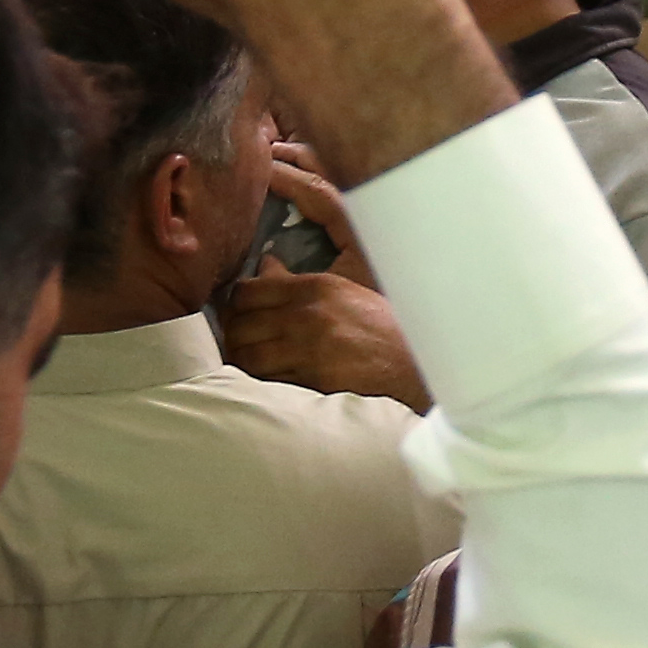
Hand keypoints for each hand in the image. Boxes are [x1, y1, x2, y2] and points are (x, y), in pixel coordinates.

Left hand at [218, 266, 426, 406]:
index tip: (239, 313)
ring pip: (246, 355)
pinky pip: (266, 381)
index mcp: (315, 287)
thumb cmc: (381, 328)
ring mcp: (308, 350)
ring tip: (248, 362)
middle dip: (233, 334)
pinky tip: (265, 380)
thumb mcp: (344, 291)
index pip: (248, 291)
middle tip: (239, 341)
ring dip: (242, 360)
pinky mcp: (311, 381)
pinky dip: (258, 382)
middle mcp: (307, 316)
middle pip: (239, 323)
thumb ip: (300, 281)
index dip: (235, 304)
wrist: (414, 366)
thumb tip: (265, 266)